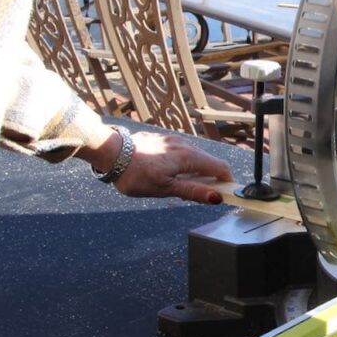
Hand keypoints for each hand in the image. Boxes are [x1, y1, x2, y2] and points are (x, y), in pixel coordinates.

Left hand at [114, 132, 232, 203]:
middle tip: (199, 194)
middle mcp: (185, 145)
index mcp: (189, 157)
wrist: (109, 151)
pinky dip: (183, 163)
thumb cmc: (134, 172)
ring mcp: (174, 140)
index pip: (221, 167)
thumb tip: (216, 197)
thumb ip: (193, 192)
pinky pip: (182, 152)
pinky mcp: (164, 139)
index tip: (225, 194)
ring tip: (179, 185)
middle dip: (211, 178)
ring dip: (196, 171)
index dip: (227, 181)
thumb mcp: (165, 188)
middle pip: (209, 162)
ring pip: (195, 156)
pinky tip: (167, 172)